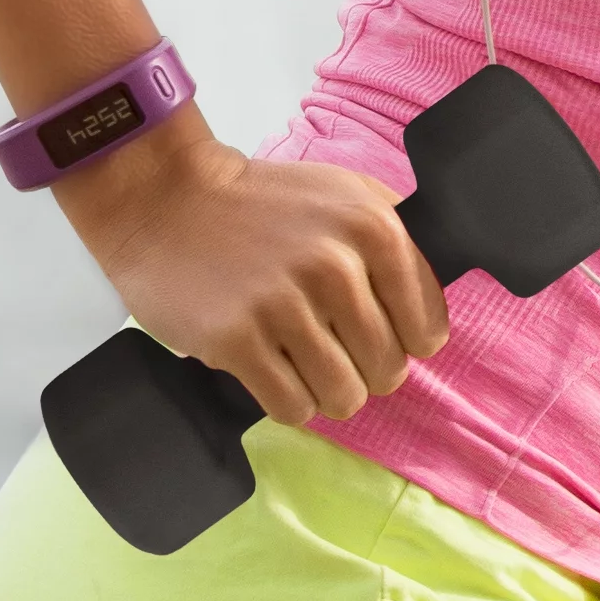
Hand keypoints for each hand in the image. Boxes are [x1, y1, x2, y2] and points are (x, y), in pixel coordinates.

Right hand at [56, 108, 448, 425]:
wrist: (171, 201)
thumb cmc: (265, 202)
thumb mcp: (347, 194)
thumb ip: (394, 237)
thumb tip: (429, 298)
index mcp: (375, 229)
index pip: (427, 325)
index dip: (413, 343)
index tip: (393, 341)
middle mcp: (337, 268)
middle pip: (387, 367)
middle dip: (370, 372)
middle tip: (343, 356)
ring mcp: (284, 306)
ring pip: (344, 395)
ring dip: (332, 393)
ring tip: (312, 370)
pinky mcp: (235, 341)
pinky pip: (291, 407)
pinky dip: (292, 403)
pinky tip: (279, 377)